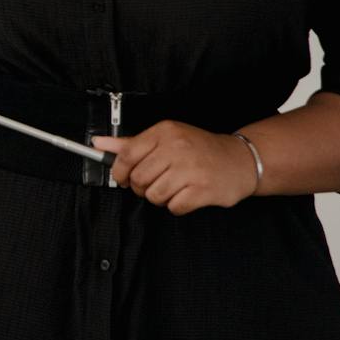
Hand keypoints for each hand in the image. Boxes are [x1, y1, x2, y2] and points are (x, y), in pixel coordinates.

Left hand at [90, 122, 257, 214]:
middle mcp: (177, 148)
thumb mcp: (166, 138)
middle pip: (138, 179)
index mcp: (165, 132)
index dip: (119, 172)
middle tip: (157, 182)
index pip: (127, 155)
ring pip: (153, 195)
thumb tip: (98, 143)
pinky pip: (173, 207)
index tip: (122, 178)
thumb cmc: (199, 150)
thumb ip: (130, 143)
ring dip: (160, 197)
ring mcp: (191, 169)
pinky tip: (187, 195)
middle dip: (142, 187)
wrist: (241, 160)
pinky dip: (177, 206)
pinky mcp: (203, 190)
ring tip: (175, 187)